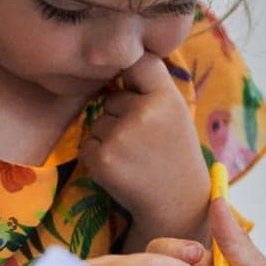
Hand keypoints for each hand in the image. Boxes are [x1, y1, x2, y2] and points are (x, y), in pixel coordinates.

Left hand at [83, 53, 209, 240]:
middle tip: (144, 141)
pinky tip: (122, 169)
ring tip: (134, 158)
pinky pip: (87, 145)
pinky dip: (99, 158)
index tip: (128, 75)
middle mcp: (145, 112)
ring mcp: (122, 135)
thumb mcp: (175, 114)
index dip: (130, 65)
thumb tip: (113, 61)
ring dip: (108, 138)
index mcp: (167, 97)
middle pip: (112, 99)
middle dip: (120, 116)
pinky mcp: (103, 157)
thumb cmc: (175, 154)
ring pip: (97, 123)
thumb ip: (151, 89)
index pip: (142, 62)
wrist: (178, 203)